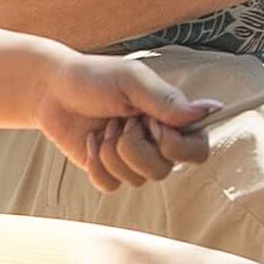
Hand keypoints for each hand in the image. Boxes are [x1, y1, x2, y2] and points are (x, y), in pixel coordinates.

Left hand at [36, 53, 216, 190]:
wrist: (52, 90)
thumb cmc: (95, 77)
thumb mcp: (132, 81)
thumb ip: (168, 100)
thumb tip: (211, 108)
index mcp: (171, 119)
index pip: (198, 151)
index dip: (175, 145)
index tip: (151, 122)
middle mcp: (157, 143)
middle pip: (163, 171)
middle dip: (133, 146)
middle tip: (120, 120)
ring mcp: (132, 160)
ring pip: (136, 181)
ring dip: (111, 151)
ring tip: (103, 127)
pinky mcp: (108, 172)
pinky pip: (110, 186)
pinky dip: (95, 163)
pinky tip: (90, 141)